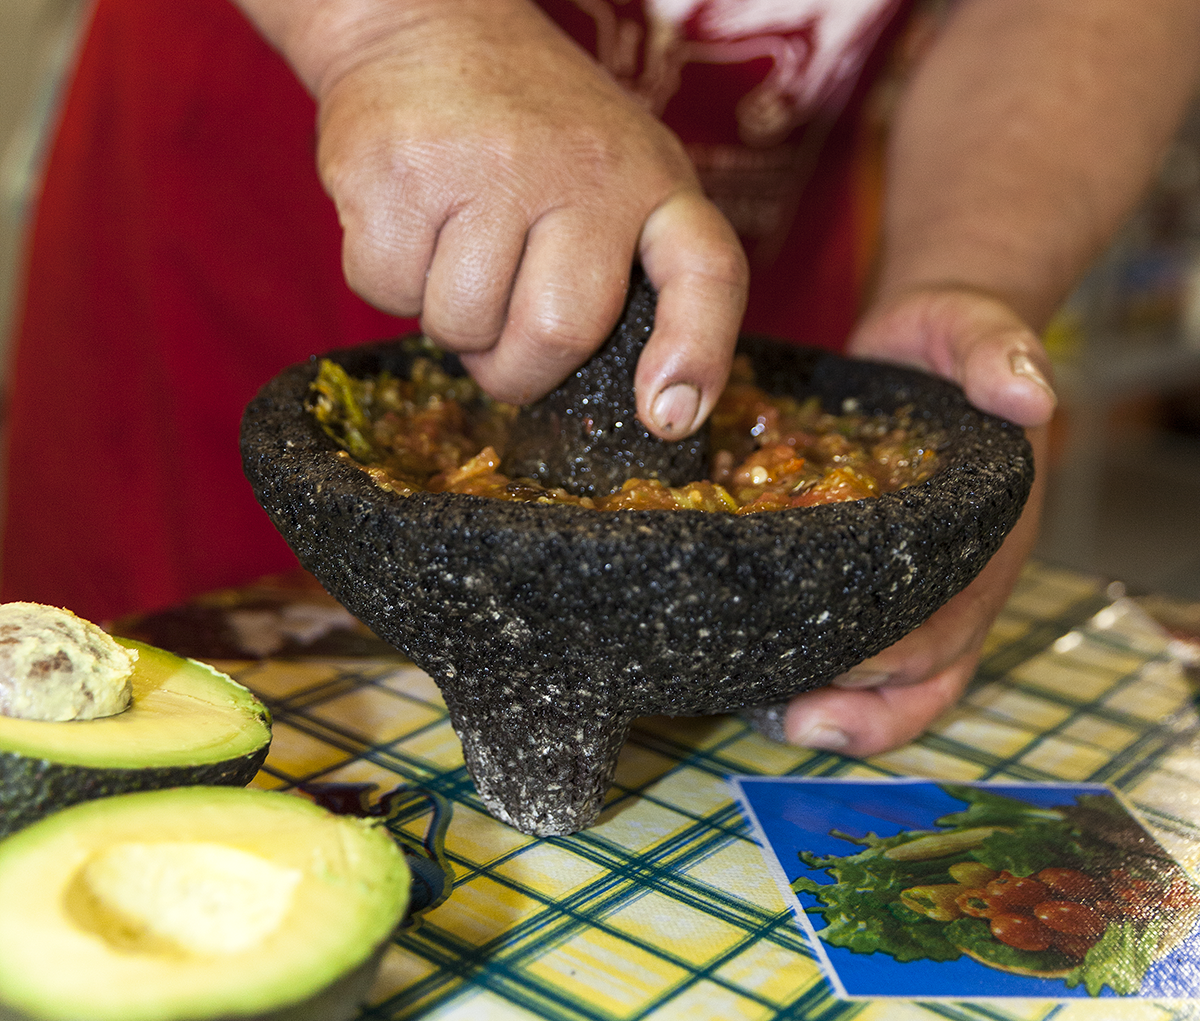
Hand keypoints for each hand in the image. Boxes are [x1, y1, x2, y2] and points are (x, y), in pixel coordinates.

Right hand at [309, 0, 746, 436]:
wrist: (426, 21)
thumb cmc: (533, 127)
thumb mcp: (618, 170)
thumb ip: (630, 266)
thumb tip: (641, 403)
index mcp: (653, 179)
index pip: (705, 272)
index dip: (697, 354)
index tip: (667, 415)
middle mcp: (583, 167)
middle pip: (556, 333)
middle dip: (516, 368)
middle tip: (499, 335)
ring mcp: (485, 163)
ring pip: (461, 326)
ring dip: (448, 323)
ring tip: (452, 254)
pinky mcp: (395, 169)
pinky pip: (387, 292)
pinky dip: (388, 284)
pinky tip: (408, 225)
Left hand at [781, 287, 1055, 755]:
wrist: (923, 342)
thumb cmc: (951, 342)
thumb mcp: (975, 330)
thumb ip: (998, 353)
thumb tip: (1030, 395)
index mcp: (989, 531)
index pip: (954, 617)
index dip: (898, 654)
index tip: (834, 671)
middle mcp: (961, 572)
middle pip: (922, 668)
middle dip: (861, 700)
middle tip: (787, 713)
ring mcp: (924, 583)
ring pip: (901, 681)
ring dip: (846, 712)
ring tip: (777, 718)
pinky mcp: (879, 576)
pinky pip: (866, 648)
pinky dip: (827, 679)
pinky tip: (769, 686)